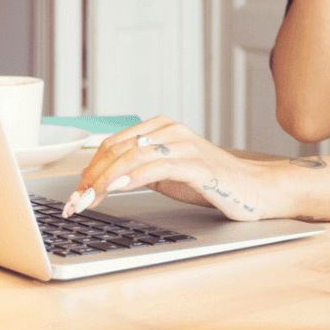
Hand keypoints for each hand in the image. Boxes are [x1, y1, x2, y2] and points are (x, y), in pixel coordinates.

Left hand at [65, 117, 273, 221]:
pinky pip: (158, 167)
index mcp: (162, 128)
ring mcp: (186, 145)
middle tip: (76, 201)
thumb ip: (139, 170)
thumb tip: (102, 180)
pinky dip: (133, 177)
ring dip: (105, 181)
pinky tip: (118, 187)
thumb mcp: (167, 174)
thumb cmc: (212, 182)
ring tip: (89, 200)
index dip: (89, 167)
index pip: (114, 143)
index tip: (75, 191)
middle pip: (118, 149)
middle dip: (91, 177)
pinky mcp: (198, 165)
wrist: (254, 189)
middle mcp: (172, 131)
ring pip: (133, 156)